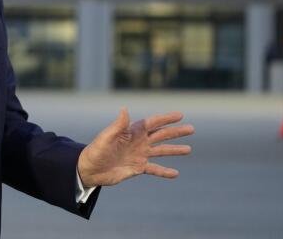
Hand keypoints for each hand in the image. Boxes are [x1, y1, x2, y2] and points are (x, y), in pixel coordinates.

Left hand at [77, 109, 193, 187]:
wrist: (90, 169)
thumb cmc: (96, 150)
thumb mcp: (107, 136)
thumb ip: (118, 125)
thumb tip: (125, 109)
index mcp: (132, 131)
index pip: (153, 123)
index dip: (166, 119)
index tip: (180, 115)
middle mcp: (139, 142)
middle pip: (161, 135)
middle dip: (176, 132)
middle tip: (191, 129)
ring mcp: (139, 155)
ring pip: (161, 151)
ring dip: (174, 150)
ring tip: (189, 149)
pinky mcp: (138, 168)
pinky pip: (155, 169)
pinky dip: (165, 171)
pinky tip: (175, 173)